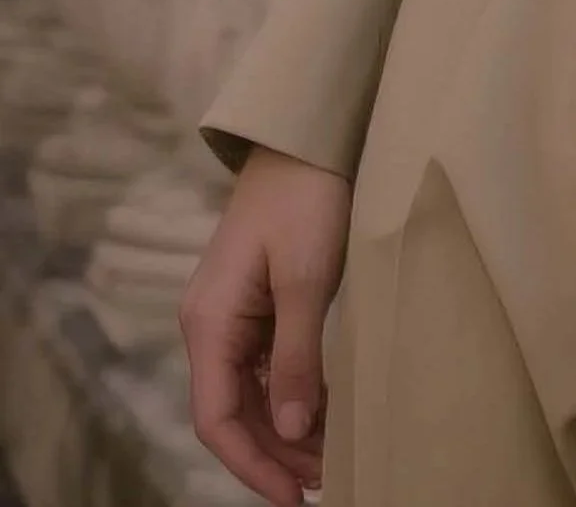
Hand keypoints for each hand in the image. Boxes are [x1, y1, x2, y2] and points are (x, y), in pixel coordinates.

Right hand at [180, 145, 350, 505]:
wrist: (309, 139)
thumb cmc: (307, 199)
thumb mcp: (307, 279)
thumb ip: (296, 355)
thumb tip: (290, 431)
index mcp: (209, 323)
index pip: (217, 419)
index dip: (253, 464)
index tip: (294, 496)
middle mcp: (211, 325)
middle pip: (233, 413)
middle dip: (274, 455)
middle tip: (323, 485)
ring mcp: (234, 314)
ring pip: (251, 393)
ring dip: (286, 429)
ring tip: (330, 458)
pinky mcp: (259, 302)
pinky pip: (267, 365)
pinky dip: (293, 394)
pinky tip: (323, 413)